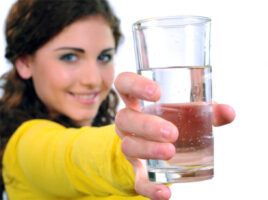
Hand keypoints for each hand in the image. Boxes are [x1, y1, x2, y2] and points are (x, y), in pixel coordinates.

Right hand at [114, 72, 235, 199]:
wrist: (157, 147)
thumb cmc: (171, 121)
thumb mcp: (185, 111)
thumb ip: (205, 110)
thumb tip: (228, 112)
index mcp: (137, 101)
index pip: (124, 84)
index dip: (134, 84)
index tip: (157, 93)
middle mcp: (128, 122)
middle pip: (123, 118)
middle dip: (146, 125)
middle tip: (172, 132)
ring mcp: (130, 145)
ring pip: (128, 146)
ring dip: (148, 150)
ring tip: (171, 152)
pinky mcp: (137, 169)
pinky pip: (138, 179)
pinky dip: (150, 188)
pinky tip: (166, 193)